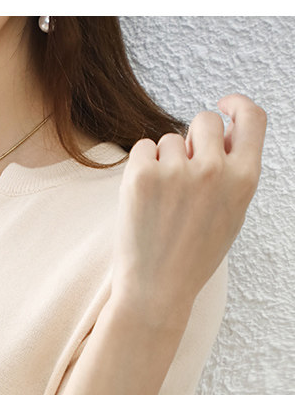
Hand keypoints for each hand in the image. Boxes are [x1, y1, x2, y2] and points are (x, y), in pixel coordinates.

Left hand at [111, 93, 265, 326]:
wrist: (157, 290)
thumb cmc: (194, 254)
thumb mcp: (231, 213)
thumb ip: (233, 170)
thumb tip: (224, 130)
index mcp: (244, 179)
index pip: (252, 117)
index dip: (237, 104)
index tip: (223, 104)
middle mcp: (214, 170)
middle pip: (204, 120)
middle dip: (192, 138)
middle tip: (182, 173)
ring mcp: (177, 171)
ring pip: (169, 138)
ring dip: (164, 161)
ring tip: (164, 202)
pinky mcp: (142, 175)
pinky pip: (142, 148)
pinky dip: (141, 167)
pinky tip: (145, 200)